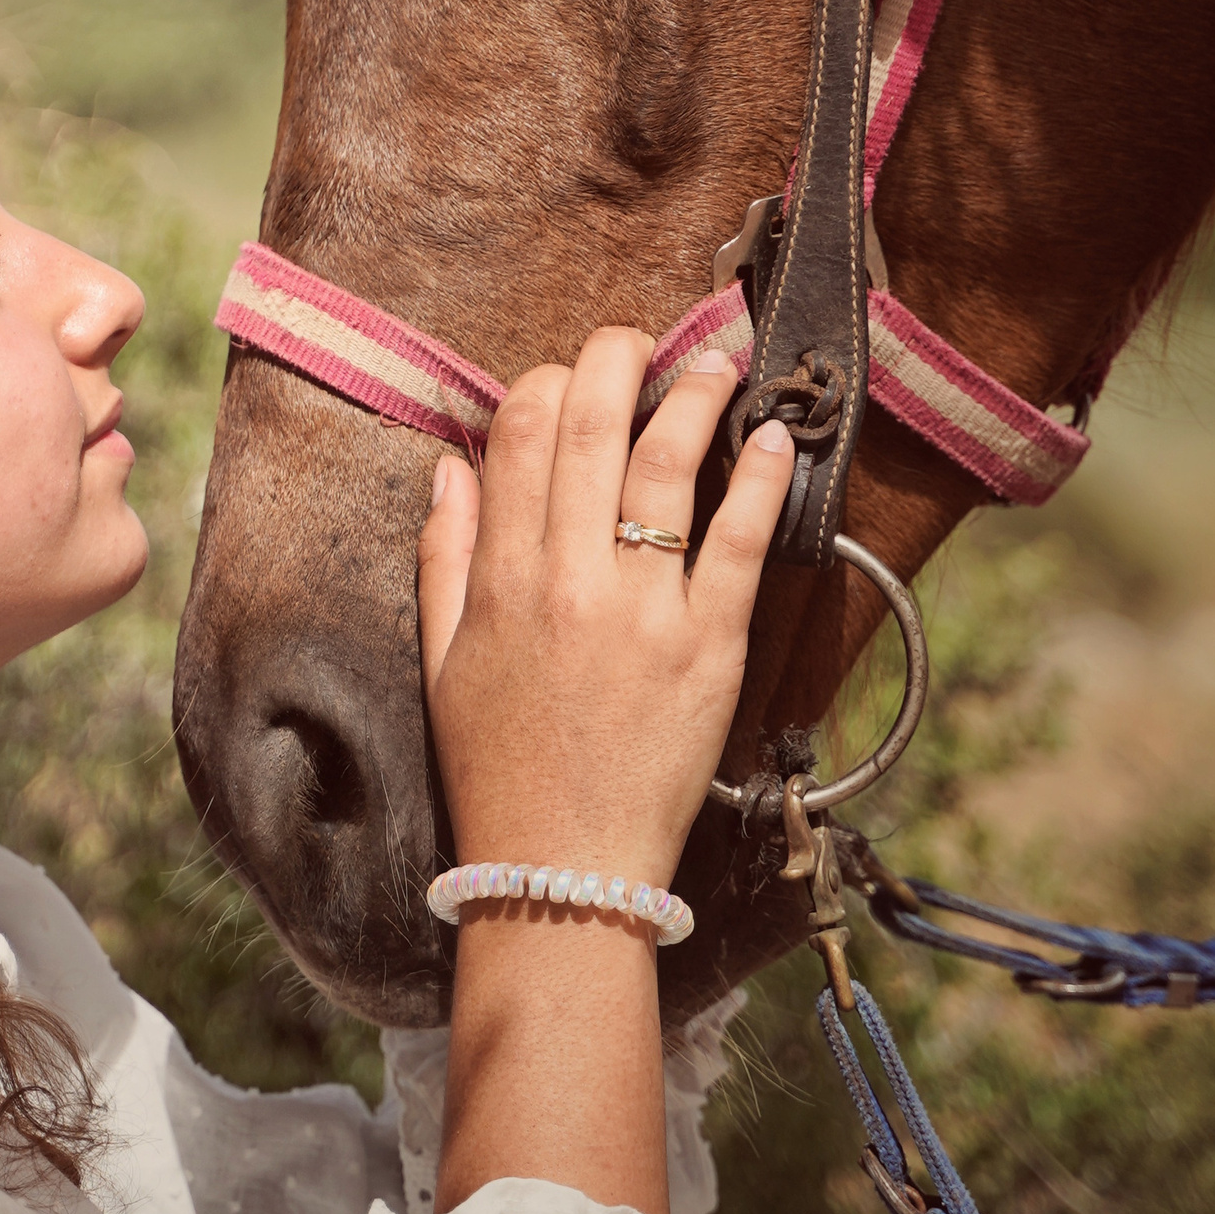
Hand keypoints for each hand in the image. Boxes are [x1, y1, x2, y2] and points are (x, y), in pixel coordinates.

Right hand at [417, 333, 793, 883]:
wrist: (563, 873)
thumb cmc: (499, 772)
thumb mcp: (441, 662)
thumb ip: (444, 558)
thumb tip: (449, 466)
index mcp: (500, 580)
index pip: (520, 434)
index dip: (547, 384)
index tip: (570, 379)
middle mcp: (567, 580)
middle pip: (592, 425)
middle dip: (618, 358)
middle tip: (641, 340)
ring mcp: (643, 609)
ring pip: (666, 464)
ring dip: (695, 395)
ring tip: (718, 364)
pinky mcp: (710, 646)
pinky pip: (740, 541)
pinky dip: (758, 478)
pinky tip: (773, 438)